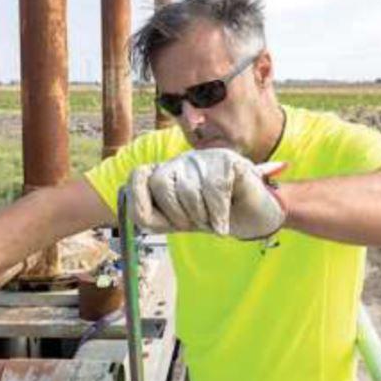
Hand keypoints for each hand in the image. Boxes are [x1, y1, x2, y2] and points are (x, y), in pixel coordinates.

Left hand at [129, 148, 286, 239]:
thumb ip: (145, 212)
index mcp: (166, 173)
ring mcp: (204, 158)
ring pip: (188, 189)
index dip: (143, 200)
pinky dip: (218, 213)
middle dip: (177, 214)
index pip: (138, 175)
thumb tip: (126, 192)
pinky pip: (214, 189)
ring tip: (212, 219)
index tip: (164, 217)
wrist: (253, 219)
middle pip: (159, 183)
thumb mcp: (173, 222)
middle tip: (194, 222)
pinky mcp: (228, 160)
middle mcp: (182, 161)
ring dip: (201, 216)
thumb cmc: (211, 218)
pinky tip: (223, 222)